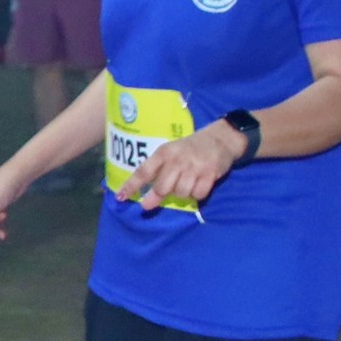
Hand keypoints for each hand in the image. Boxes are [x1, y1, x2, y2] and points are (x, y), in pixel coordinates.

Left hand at [117, 127, 239, 209]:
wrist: (219, 139)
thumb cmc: (189, 149)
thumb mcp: (171, 154)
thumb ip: (158, 174)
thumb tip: (146, 201)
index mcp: (164, 152)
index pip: (144, 171)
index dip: (131, 186)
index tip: (121, 197)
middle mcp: (177, 159)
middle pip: (162, 188)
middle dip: (163, 194)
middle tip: (169, 188)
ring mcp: (194, 166)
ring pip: (181, 194)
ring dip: (183, 193)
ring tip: (188, 181)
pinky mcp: (210, 173)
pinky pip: (198, 195)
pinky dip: (198, 194)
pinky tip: (200, 183)